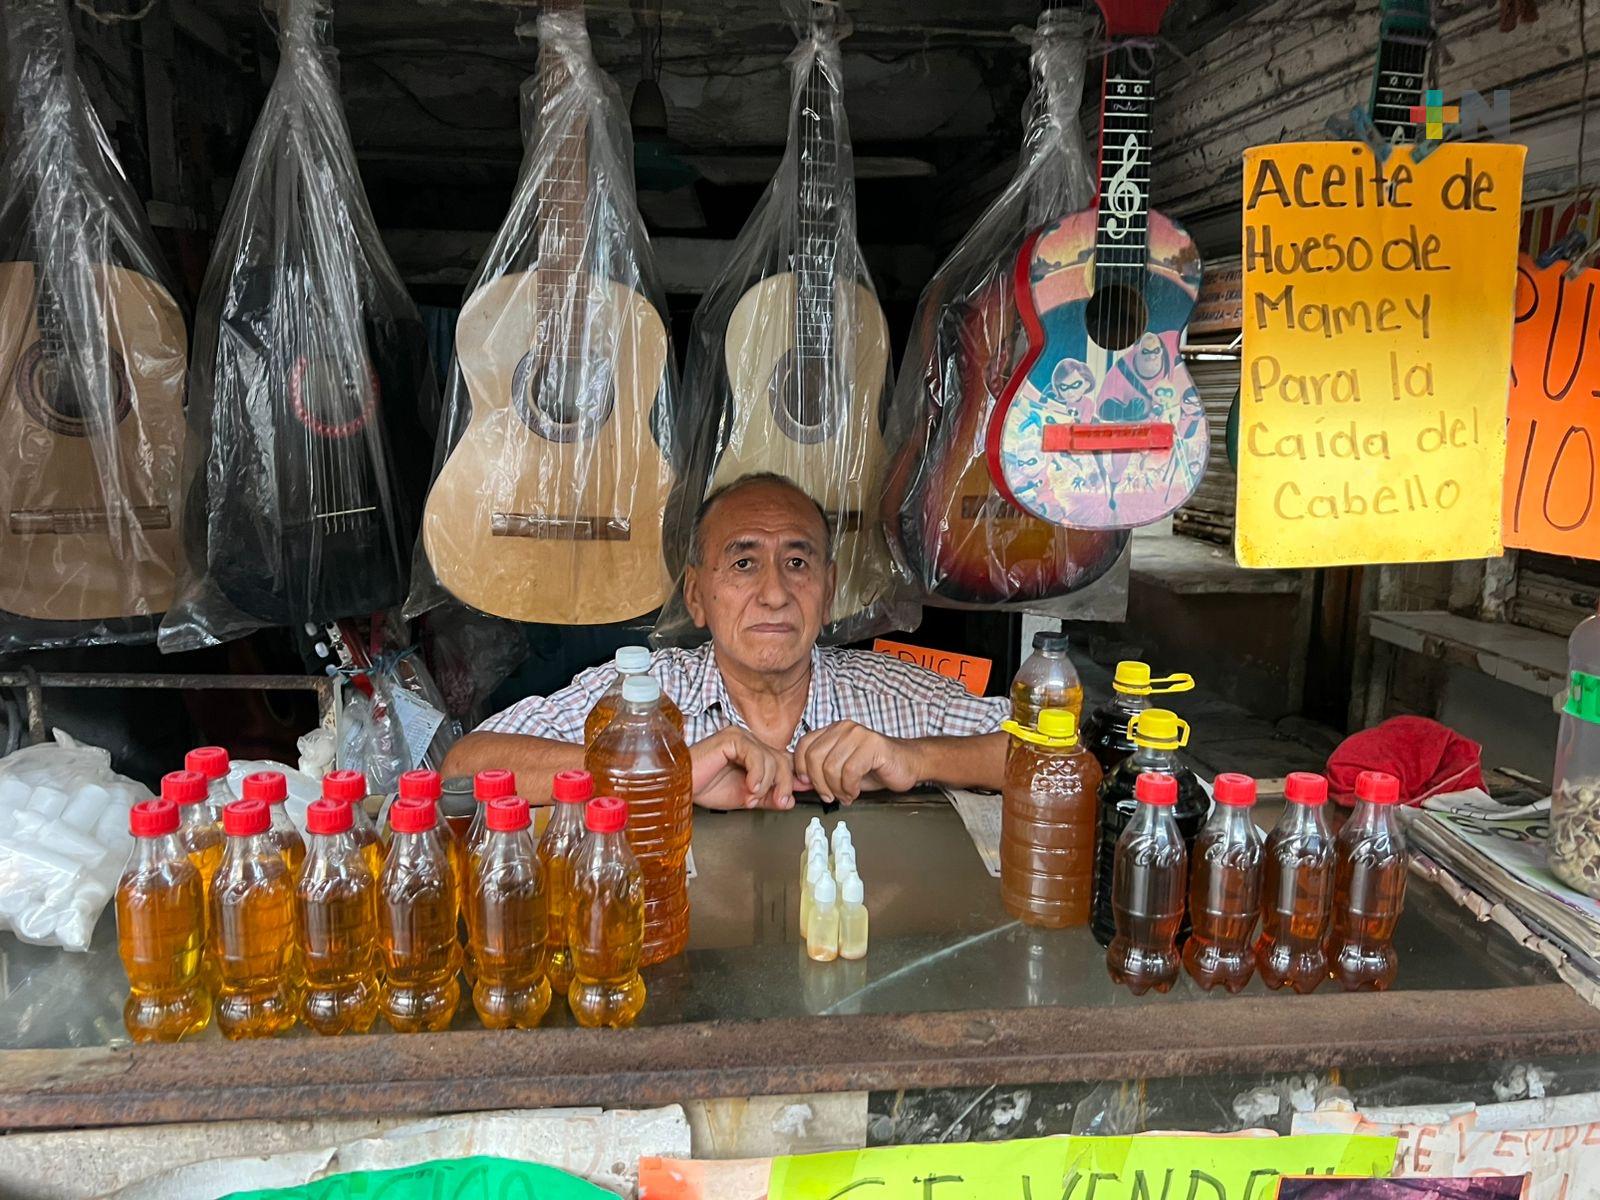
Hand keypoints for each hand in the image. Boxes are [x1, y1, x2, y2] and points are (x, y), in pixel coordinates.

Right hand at [690, 726, 794, 810]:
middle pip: (782, 759)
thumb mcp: (746, 797)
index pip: (784, 760)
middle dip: (783, 784)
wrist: (682, 786)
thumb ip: (768, 797)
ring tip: (752, 797)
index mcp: (753, 753)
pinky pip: (755, 755)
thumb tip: (790, 800)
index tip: (802, 791)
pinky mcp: (730, 738)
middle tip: (779, 801)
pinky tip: (750, 787)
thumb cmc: (706, 787)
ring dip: (766, 783)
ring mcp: (740, 737)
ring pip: (771, 758)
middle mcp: (749, 742)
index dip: (793, 777)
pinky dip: (757, 774)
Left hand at [792, 721, 921, 803]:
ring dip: (837, 789)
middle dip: (819, 783)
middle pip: (814, 757)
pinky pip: (850, 771)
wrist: (908, 764)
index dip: (801, 768)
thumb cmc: (875, 768)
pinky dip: (850, 787)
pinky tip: (856, 791)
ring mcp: (858, 734)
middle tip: (830, 796)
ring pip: (830, 766)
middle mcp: (844, 728)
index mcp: (833, 730)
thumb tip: (799, 782)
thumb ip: (820, 771)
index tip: (809, 784)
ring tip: (846, 795)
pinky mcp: (873, 745)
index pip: (804, 745)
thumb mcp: (841, 769)